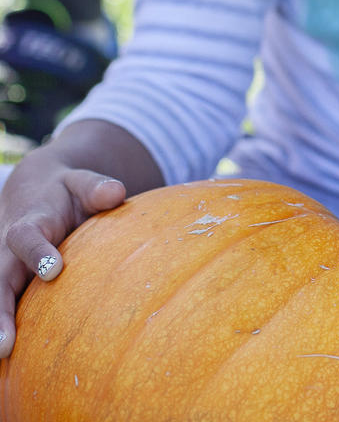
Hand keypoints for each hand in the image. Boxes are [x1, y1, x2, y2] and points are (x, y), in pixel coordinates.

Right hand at [0, 147, 127, 356]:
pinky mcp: (6, 285)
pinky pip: (2, 305)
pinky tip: (5, 368)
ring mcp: (2, 270)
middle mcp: (6, 252)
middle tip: (5, 344)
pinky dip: (1, 331)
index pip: (27, 239)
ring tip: (1, 358)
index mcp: (28, 225)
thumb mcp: (80, 181)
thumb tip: (116, 192)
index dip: (38, 253)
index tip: (54, 269)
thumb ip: (95, 187)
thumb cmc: (65, 192)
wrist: (31, 191)